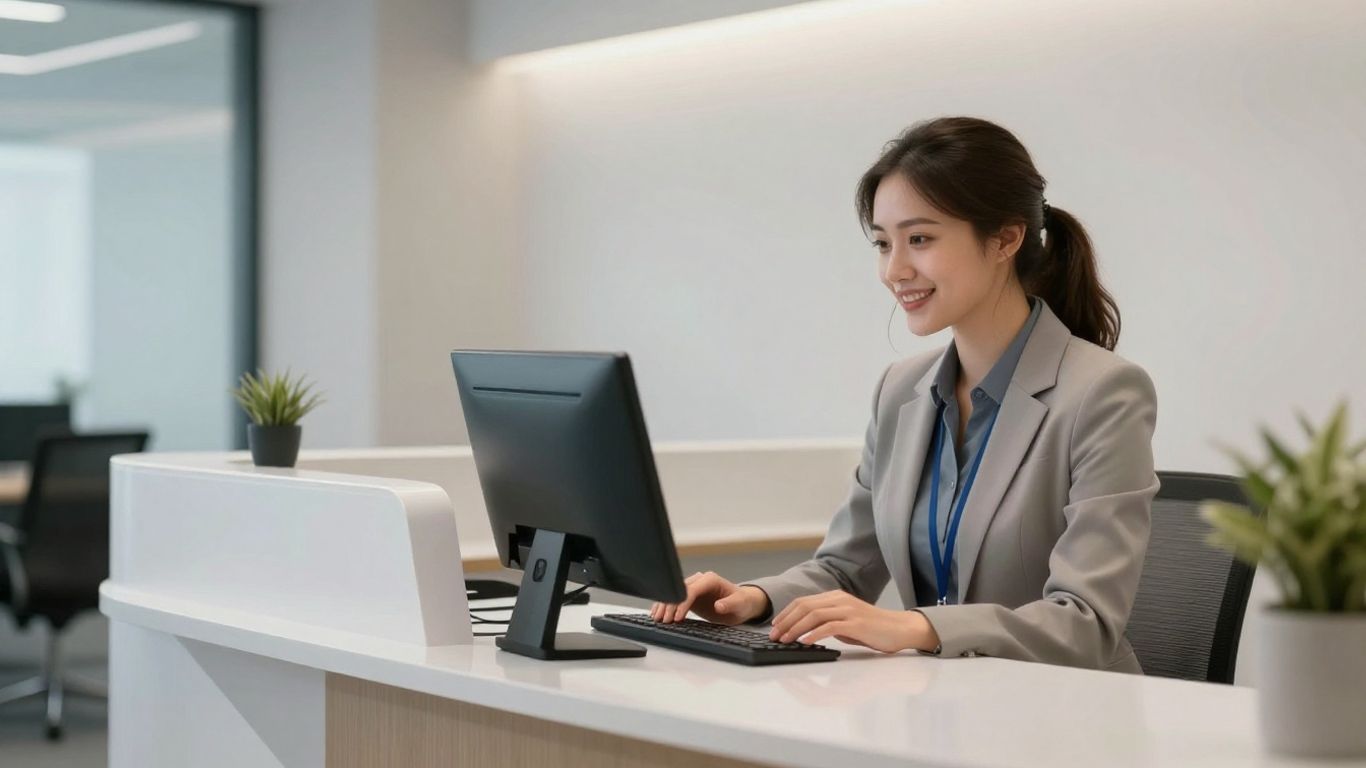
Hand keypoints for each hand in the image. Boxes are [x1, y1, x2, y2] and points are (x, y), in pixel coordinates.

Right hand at [650, 571, 769, 624]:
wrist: (742, 604)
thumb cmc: (742, 602)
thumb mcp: (740, 604)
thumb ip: (730, 604)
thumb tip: (719, 605)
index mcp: (710, 579)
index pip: (691, 590)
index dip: (682, 603)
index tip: (677, 617)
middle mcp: (699, 581)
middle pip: (679, 591)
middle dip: (670, 606)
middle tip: (664, 621)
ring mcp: (693, 588)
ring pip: (674, 595)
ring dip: (665, 606)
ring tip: (657, 618)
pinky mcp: (690, 597)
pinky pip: (675, 600)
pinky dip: (666, 607)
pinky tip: (658, 614)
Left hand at [768, 590, 938, 653]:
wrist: (900, 629)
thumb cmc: (874, 629)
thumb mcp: (846, 622)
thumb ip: (828, 622)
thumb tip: (806, 632)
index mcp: (835, 597)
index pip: (803, 602)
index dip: (786, 613)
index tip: (774, 626)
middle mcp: (839, 600)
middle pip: (804, 606)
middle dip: (785, 621)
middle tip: (773, 635)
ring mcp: (848, 610)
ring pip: (813, 615)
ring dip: (795, 628)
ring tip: (784, 640)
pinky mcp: (856, 623)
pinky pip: (829, 627)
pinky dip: (813, 634)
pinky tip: (804, 642)